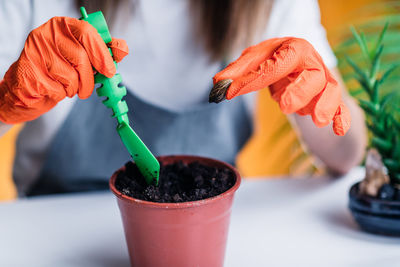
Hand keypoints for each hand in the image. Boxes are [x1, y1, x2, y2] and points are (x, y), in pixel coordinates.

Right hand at [0, 17, 128, 123]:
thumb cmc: (58, 70)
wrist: (27, 87)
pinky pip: (58, 88)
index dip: (102, 53)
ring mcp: (36, 52)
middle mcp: (47, 34)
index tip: (110, 70)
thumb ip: (100, 52)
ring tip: (67, 86)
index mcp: (62, 26)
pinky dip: (62, 94)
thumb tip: (122, 50)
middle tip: (91, 87)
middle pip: (81, 56)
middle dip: (90, 77)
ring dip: (75, 88)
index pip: (87, 32)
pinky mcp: (30, 72)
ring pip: (71, 75)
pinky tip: (53, 88)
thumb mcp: (79, 57)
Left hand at [210, 37, 349, 135]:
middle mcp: (312, 63)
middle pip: (314, 77)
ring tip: (317, 120)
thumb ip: (238, 71)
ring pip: (331, 91)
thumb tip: (218, 83)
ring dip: (325, 106)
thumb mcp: (255, 59)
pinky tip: (338, 130)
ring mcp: (324, 80)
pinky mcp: (330, 96)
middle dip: (300, 92)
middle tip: (285, 106)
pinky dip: (343, 117)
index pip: (275, 65)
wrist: (299, 58)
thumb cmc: (276, 58)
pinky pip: (342, 105)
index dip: (252, 80)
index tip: (231, 92)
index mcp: (293, 50)